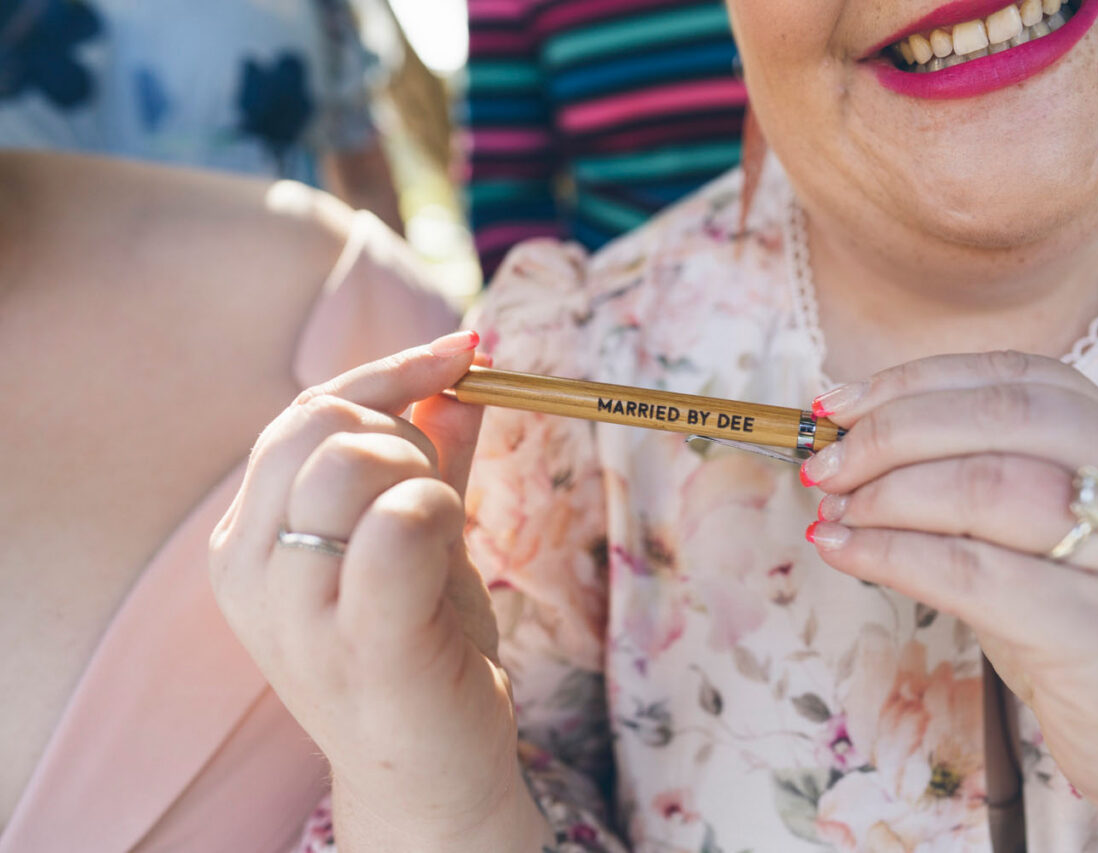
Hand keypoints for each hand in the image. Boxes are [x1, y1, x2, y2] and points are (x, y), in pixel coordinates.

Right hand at [210, 331, 549, 850]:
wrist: (432, 776)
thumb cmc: (422, 650)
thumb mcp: (417, 537)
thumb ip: (431, 453)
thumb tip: (463, 368)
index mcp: (249, 540)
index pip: (307, 413)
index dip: (392, 372)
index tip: (464, 354)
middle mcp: (250, 569)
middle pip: (323, 422)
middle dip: (408, 431)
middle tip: (442, 491)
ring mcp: (294, 611)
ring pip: (352, 459)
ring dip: (426, 475)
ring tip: (442, 536)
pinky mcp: (360, 643)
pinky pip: (400, 521)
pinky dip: (441, 508)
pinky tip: (450, 545)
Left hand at [801, 351, 1097, 849]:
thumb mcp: (1057, 542)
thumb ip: (984, 486)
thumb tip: (859, 454)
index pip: (1020, 377)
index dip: (916, 381)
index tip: (839, 404)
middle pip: (1001, 415)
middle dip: (890, 432)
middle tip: (824, 463)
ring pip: (987, 486)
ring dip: (886, 493)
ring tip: (835, 510)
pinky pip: (976, 574)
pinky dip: (894, 555)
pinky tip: (847, 551)